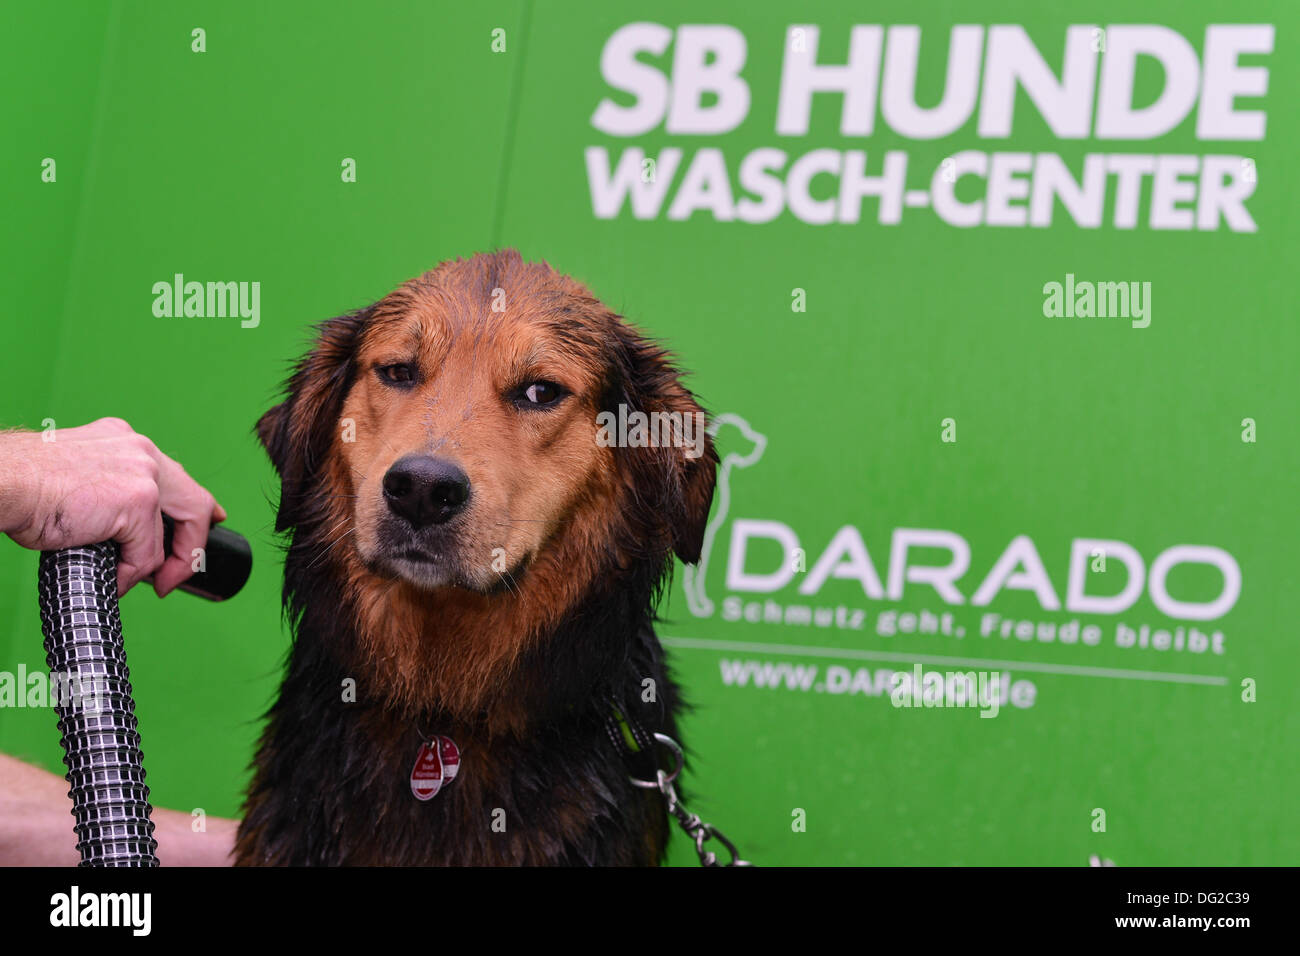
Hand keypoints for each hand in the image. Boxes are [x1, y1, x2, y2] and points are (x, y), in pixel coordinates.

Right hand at [0, 417, 225, 596]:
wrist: (4, 483)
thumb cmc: (24, 488)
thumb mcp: (78, 482)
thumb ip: (110, 497)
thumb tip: (125, 536)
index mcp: (124, 442)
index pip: (175, 475)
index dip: (197, 505)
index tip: (212, 522)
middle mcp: (141, 452)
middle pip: (193, 502)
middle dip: (191, 545)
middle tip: (173, 577)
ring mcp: (143, 475)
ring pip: (167, 535)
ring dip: (153, 567)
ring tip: (129, 581)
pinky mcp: (138, 501)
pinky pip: (146, 553)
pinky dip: (130, 573)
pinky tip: (112, 578)